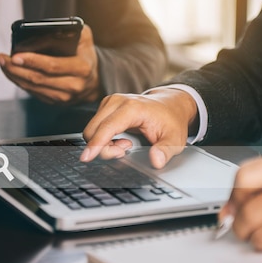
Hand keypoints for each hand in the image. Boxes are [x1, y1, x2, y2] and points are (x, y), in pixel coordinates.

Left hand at [0, 25, 100, 103]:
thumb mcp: (83, 37)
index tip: (15, 55)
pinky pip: (33, 93)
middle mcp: (74, 86)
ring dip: (14, 75)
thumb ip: (65, 31)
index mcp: (82, 68)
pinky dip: (20, 81)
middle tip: (2, 58)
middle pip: (38, 78)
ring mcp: (65, 97)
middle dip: (16, 68)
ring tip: (3, 62)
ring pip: (33, 87)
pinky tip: (12, 71)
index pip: (53, 66)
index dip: (32, 61)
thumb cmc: (85, 53)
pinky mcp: (56, 102)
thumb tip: (36, 36)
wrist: (95, 79)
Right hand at [80, 88, 198, 167]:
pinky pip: (95, 128)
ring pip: (92, 130)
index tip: (86, 158)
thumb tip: (156, 160)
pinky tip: (121, 139)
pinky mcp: (106, 106)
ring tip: (127, 144)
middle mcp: (117, 101)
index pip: (107, 127)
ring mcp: (109, 102)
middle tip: (125, 151)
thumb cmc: (171, 121)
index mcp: (133, 108)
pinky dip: (103, 139)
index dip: (96, 144)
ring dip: (104, 144)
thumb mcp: (175, 139)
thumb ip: (165, 151)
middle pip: (94, 131)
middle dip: (103, 149)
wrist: (170, 104)